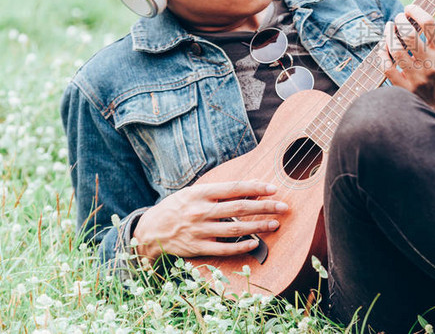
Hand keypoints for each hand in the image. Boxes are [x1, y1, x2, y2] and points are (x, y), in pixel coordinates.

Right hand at [132, 180, 287, 263]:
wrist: (150, 230)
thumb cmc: (178, 207)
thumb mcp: (195, 193)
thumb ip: (220, 191)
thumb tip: (250, 186)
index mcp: (200, 193)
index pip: (233, 188)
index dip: (255, 188)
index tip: (273, 188)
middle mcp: (200, 211)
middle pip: (239, 208)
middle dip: (265, 207)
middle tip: (283, 207)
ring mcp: (199, 230)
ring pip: (235, 229)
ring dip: (258, 227)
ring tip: (274, 224)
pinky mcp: (197, 247)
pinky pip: (224, 248)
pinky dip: (241, 246)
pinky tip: (255, 243)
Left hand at [379, 0, 434, 143]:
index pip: (428, 23)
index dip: (415, 10)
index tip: (409, 8)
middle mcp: (430, 64)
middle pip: (409, 35)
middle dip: (400, 21)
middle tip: (398, 18)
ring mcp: (416, 78)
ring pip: (395, 50)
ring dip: (388, 35)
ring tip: (389, 28)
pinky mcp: (404, 88)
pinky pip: (386, 67)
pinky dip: (382, 54)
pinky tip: (384, 46)